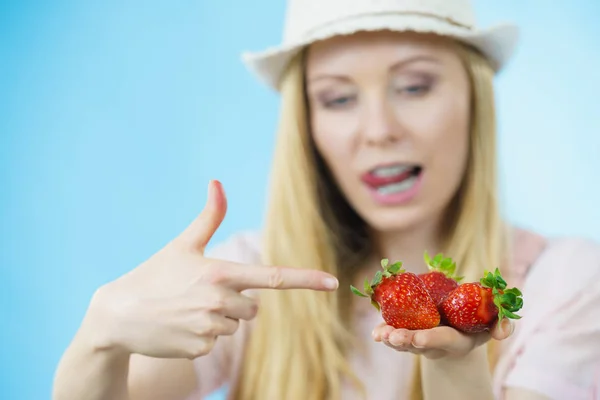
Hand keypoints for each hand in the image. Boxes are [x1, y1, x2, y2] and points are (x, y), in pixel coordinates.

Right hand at [85, 180, 338, 359]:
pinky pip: (216, 343)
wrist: (117, 316)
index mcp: (219, 273)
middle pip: (253, 308)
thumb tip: (217, 181)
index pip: (272, 277)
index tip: (333, 283)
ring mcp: (209, 329)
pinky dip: (203, 336)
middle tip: (202, 294)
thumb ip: (208, 217)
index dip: (306, 279)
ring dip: (218, 319)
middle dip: (236, 302)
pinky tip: (180, 327)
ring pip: (234, 326)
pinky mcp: (200, 349)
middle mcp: (218, 302)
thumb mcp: (182, 245)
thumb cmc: (153, 274)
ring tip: (186, 310)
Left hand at [372, 318, 513, 359]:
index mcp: (457, 339)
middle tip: (393, 337)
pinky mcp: (408, 332)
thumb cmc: (477, 322)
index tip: (420, 338)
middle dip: (405, 341)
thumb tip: (502, 333)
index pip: (444, 339)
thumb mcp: (492, 323)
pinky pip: (394, 335)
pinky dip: (384, 334)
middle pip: (419, 344)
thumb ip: (501, 325)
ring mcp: (420, 339)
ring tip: (379, 334)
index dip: (432, 338)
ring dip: (390, 338)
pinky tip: (376, 333)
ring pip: (403, 342)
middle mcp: (436, 343)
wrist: (459, 327)